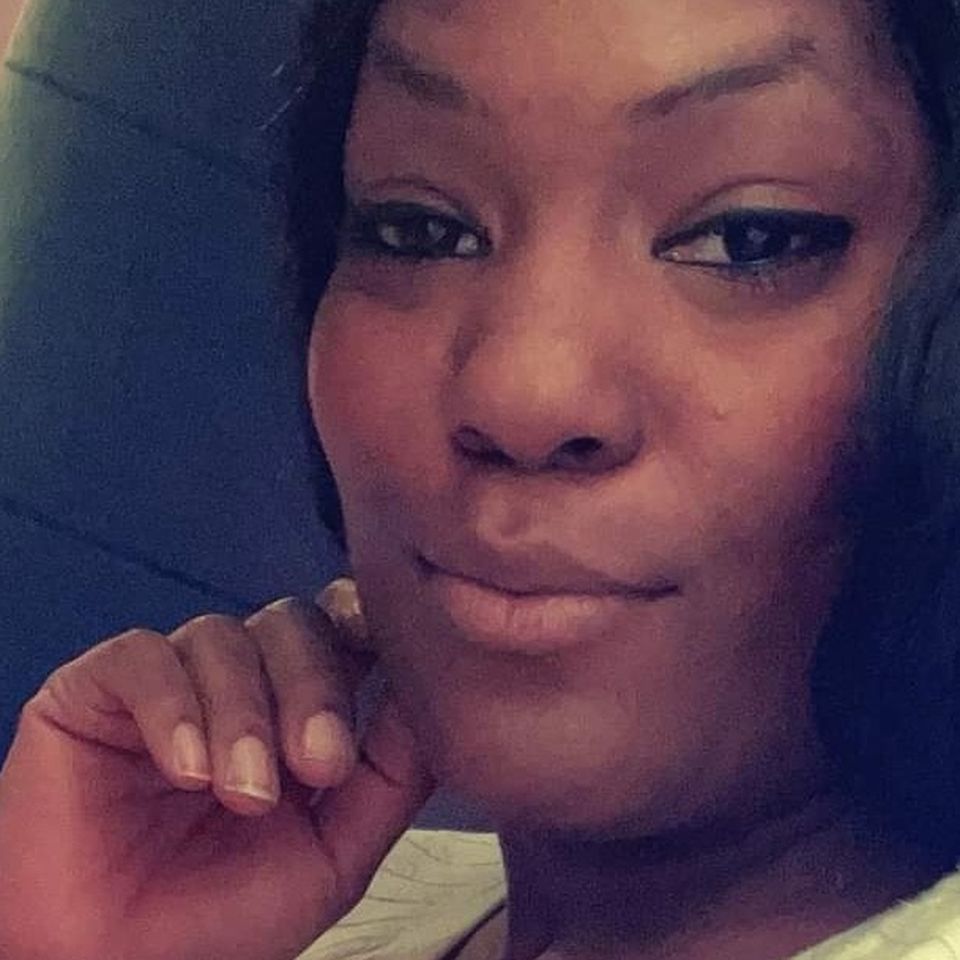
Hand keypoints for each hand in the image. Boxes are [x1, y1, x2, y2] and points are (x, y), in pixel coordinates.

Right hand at [0, 580, 433, 959]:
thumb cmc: (228, 918)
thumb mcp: (338, 852)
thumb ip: (392, 774)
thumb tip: (432, 692)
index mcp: (295, 704)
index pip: (340, 627)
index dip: (366, 622)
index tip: (388, 648)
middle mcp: (238, 679)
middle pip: (293, 621)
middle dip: (314, 687)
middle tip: (319, 767)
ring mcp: (170, 678)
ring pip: (222, 636)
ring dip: (244, 714)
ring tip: (243, 795)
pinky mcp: (95, 689)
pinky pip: (143, 658)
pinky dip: (173, 706)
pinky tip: (186, 771)